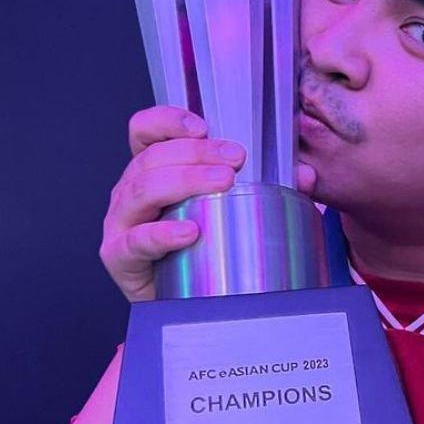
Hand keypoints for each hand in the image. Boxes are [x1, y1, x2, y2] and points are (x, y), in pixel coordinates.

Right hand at [100, 106, 318, 301]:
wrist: (184, 302)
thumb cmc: (204, 247)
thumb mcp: (231, 208)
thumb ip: (266, 187)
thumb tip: (304, 175)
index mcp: (152, 170)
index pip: (145, 131)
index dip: (167, 121)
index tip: (203, 127)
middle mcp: (131, 191)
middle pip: (152, 158)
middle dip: (196, 153)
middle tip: (236, 160)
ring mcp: (120, 223)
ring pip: (142, 190)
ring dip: (184, 181)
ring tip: (223, 184)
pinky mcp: (119, 258)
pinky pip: (133, 242)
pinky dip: (160, 234)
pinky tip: (189, 232)